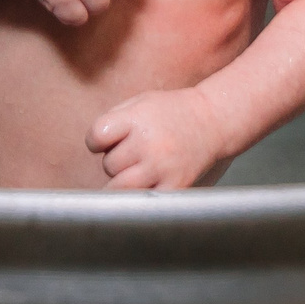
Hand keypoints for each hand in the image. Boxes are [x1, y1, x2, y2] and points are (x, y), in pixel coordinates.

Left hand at [89, 86, 229, 188]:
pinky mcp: (175, 186)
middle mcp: (148, 144)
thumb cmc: (170, 112)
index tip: (106, 141)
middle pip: (109, 165)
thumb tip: (91, 149)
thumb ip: (113, 121)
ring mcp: (162, 167)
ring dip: (124, 181)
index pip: (96, 137)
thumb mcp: (140, 102)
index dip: (97, 141)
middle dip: (115, 162)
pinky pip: (143, 201)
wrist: (212, 120)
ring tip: (139, 169)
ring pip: (121, 187)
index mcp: (137, 119)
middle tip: (132, 155)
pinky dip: (141, 196)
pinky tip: (149, 184)